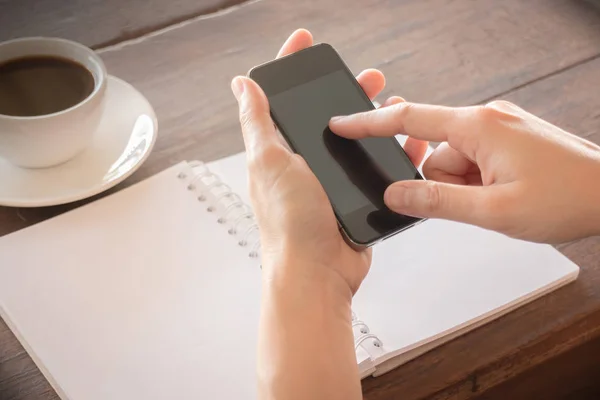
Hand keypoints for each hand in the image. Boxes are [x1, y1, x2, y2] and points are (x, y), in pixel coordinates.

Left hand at [231, 29, 427, 293]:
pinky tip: (406, 142)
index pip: (281, 97)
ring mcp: (329, 181)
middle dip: (344, 90)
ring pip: (354, 139)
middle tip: (367, 76)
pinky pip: (373, 168)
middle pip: (324, 115)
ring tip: (392, 104)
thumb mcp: (269, 162)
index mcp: (278, 150)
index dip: (290, 65)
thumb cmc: (290, 223)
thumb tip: (241, 85)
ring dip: (373, 118)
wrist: (318, 272)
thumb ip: (257, 122)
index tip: (305, 42)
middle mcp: (302, 163)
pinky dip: (390, 153)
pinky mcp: (352, 199)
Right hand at [330, 100, 599, 242]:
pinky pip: (472, 162)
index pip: (408, 121)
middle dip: (443, 182)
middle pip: (433, 153)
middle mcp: (486, 119)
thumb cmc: (569, 196)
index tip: (340, 123)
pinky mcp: (507, 141)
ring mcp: (499, 129)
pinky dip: (477, 183)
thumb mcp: (494, 210)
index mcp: (477, 126)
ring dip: (465, 187)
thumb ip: (437, 202)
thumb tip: (394, 197)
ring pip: (453, 162)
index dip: (368, 124)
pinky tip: (504, 195)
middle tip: (476, 202)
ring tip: (500, 202)